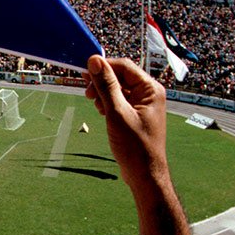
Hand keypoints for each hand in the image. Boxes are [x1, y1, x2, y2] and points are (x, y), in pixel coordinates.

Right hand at [83, 55, 169, 193]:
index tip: (83, 74)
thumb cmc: (135, 146)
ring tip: (96, 105)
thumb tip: (94, 61)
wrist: (144, 173)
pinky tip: (101, 111)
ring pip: (117, 87)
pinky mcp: (135, 113)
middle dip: (101, 81)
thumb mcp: (116, 113)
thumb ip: (106, 85)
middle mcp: (149, 93)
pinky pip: (118, 99)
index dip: (103, 67)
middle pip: (120, 75)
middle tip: (87, 92)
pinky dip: (107, 102)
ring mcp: (142, 104)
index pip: (124, 66)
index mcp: (151, 89)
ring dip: (103, 92)